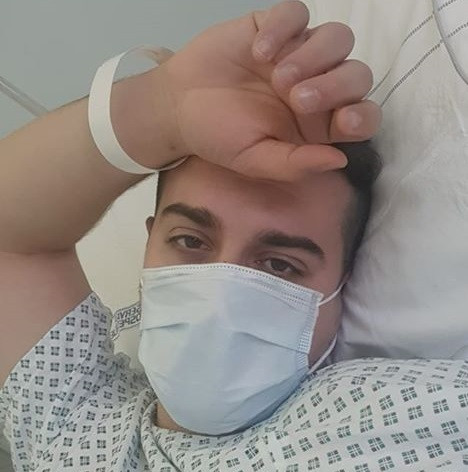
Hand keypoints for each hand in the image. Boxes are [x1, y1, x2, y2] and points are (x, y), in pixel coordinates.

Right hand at [156, 0, 380, 180]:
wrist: (179, 106)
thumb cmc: (219, 137)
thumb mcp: (255, 160)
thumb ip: (295, 164)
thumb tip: (339, 161)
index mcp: (318, 125)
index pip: (362, 116)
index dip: (364, 115)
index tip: (343, 121)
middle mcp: (317, 87)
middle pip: (357, 74)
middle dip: (334, 85)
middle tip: (295, 98)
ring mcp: (298, 53)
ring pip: (338, 38)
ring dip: (313, 56)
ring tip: (276, 75)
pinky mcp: (275, 25)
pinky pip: (296, 13)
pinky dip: (283, 27)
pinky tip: (258, 51)